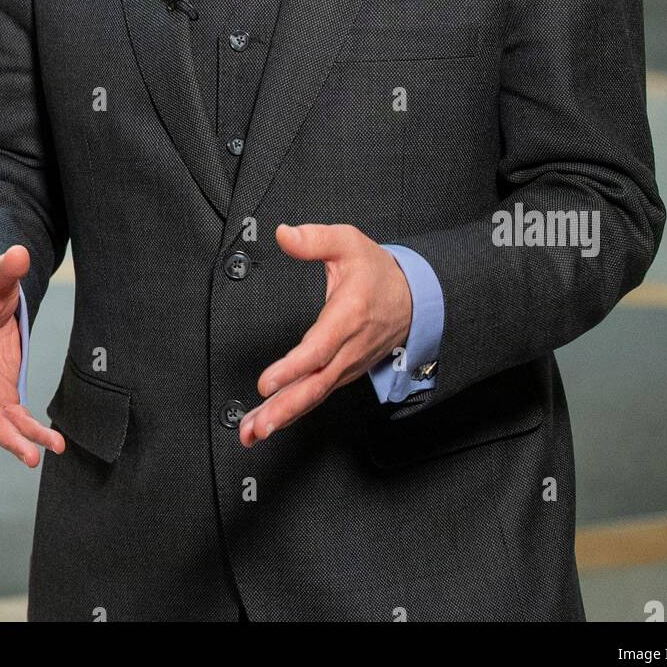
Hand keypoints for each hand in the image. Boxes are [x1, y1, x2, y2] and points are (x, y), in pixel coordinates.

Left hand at [239, 223, 412, 446]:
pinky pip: (316, 395)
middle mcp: (349, 347)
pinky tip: (268, 421)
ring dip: (283, 416)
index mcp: (349, 315)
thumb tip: (285, 235)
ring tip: (253, 431)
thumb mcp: (349, 242)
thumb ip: (315, 239)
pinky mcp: (342, 373)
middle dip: (285, 408)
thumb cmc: (378, 273)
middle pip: (316, 385)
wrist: (413, 298)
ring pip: (314, 396)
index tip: (267, 382)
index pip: (320, 348)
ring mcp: (347, 365)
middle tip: (257, 426)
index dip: (293, 367)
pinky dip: (292, 412)